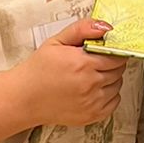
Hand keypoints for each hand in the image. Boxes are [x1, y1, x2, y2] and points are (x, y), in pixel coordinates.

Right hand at [0, 19, 128, 142]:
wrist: (24, 98)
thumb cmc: (38, 69)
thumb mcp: (56, 41)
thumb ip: (82, 29)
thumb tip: (105, 27)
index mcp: (83, 63)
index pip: (116, 56)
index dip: (113, 52)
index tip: (105, 52)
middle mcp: (90, 84)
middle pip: (118, 70)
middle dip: (111, 64)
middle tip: (95, 63)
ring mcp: (92, 102)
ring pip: (117, 86)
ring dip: (110, 79)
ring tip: (91, 77)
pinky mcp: (92, 115)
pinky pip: (114, 102)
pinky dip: (109, 95)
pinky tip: (93, 90)